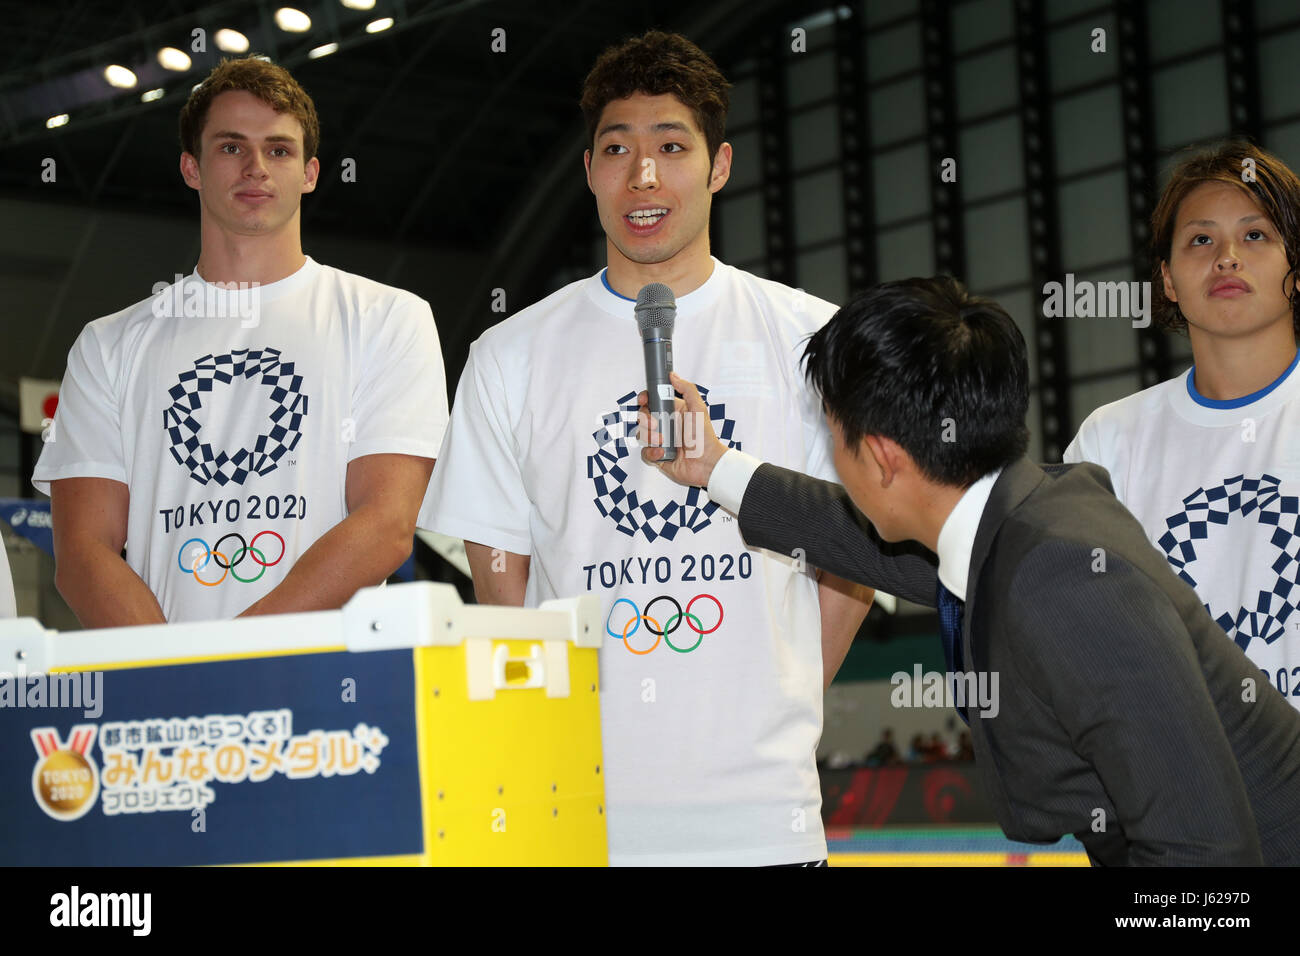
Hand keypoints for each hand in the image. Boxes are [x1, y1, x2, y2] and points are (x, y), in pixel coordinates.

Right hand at [637, 371, 727, 487]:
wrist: (707, 464)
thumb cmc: (705, 437)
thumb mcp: (698, 408)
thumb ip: (687, 389)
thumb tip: (673, 375)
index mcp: (673, 412)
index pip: (652, 401)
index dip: (645, 399)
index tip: (644, 400)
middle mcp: (665, 425)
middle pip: (643, 416)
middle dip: (645, 419)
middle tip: (655, 424)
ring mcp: (660, 440)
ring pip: (642, 434)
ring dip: (649, 437)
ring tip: (662, 441)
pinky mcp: (658, 455)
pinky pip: (645, 452)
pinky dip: (652, 453)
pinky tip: (663, 453)